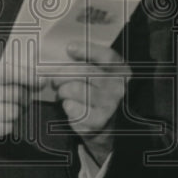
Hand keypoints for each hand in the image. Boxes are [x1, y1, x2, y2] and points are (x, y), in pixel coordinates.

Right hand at [0, 60, 36, 143]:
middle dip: (25, 96)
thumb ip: (3, 70)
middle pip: (15, 94)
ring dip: (17, 111)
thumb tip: (34, 72)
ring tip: (10, 107)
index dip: (28, 77)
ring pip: (13, 112)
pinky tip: (0, 118)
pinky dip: (8, 123)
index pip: (8, 73)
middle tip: (24, 97)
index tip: (39, 81)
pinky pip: (5, 128)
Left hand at [50, 42, 129, 164]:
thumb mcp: (101, 77)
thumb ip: (90, 63)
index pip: (107, 57)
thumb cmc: (98, 97)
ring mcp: (110, 105)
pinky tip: (69, 107)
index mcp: (122, 72)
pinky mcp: (99, 122)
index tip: (69, 48)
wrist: (106, 129)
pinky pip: (72, 108)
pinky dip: (67, 106)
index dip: (88, 50)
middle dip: (63, 74)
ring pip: (75, 89)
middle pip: (85, 71)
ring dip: (62, 91)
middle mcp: (119, 88)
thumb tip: (69, 49)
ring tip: (61, 95)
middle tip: (55, 81)